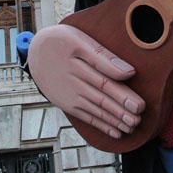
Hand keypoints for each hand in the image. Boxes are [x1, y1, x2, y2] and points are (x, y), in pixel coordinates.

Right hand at [28, 24, 144, 138]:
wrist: (34, 54)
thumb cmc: (60, 42)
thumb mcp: (78, 39)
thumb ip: (102, 56)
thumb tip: (127, 71)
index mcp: (78, 64)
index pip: (104, 81)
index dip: (122, 95)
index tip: (139, 105)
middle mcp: (74, 82)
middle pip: (102, 98)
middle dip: (122, 111)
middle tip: (138, 119)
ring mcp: (70, 96)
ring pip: (96, 110)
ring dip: (115, 120)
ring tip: (132, 127)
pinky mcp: (68, 104)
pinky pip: (87, 117)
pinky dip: (102, 125)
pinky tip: (116, 132)